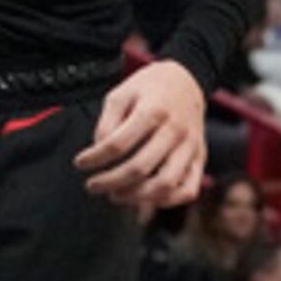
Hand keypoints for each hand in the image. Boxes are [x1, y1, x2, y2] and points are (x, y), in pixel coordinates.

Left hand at [77, 62, 208, 209]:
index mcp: (153, 110)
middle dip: (110, 182)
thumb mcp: (122, 92)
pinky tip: (145, 199)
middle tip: (92, 185)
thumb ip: (108, 121)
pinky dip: (166, 201)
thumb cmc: (149, 87)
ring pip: (165, 184)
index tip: (80, 163)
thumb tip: (99, 150)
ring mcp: (190, 146)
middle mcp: (175, 131)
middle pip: (140, 167)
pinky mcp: (200, 157)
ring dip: (136, 196)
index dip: (95, 158)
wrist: (187, 79)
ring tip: (115, 195)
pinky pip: (188, 189)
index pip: (118, 144)